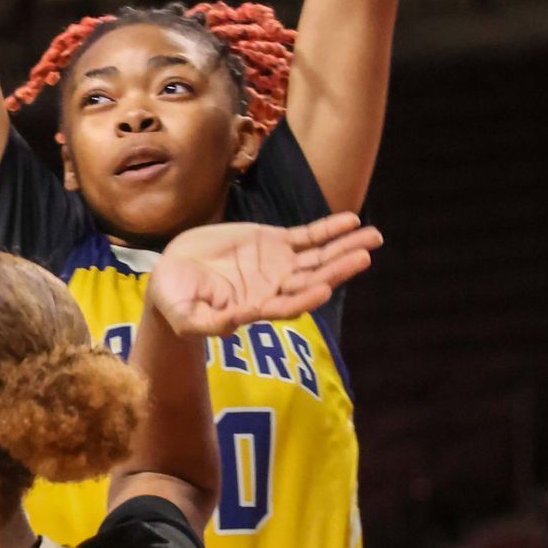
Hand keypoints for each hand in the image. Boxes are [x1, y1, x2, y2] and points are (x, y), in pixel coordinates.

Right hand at [146, 215, 380, 338]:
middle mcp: (275, 288)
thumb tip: (232, 327)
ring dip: (345, 247)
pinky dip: (329, 229)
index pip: (287, 305)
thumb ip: (207, 323)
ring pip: (318, 257)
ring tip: (373, 236)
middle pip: (312, 278)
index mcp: (256, 308)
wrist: (174, 273)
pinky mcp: (274, 243)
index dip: (305, 298)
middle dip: (338, 267)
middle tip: (364, 256)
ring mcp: (278, 265)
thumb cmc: (175, 301)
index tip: (324, 288)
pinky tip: (352, 221)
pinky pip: (308, 236)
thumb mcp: (185, 316)